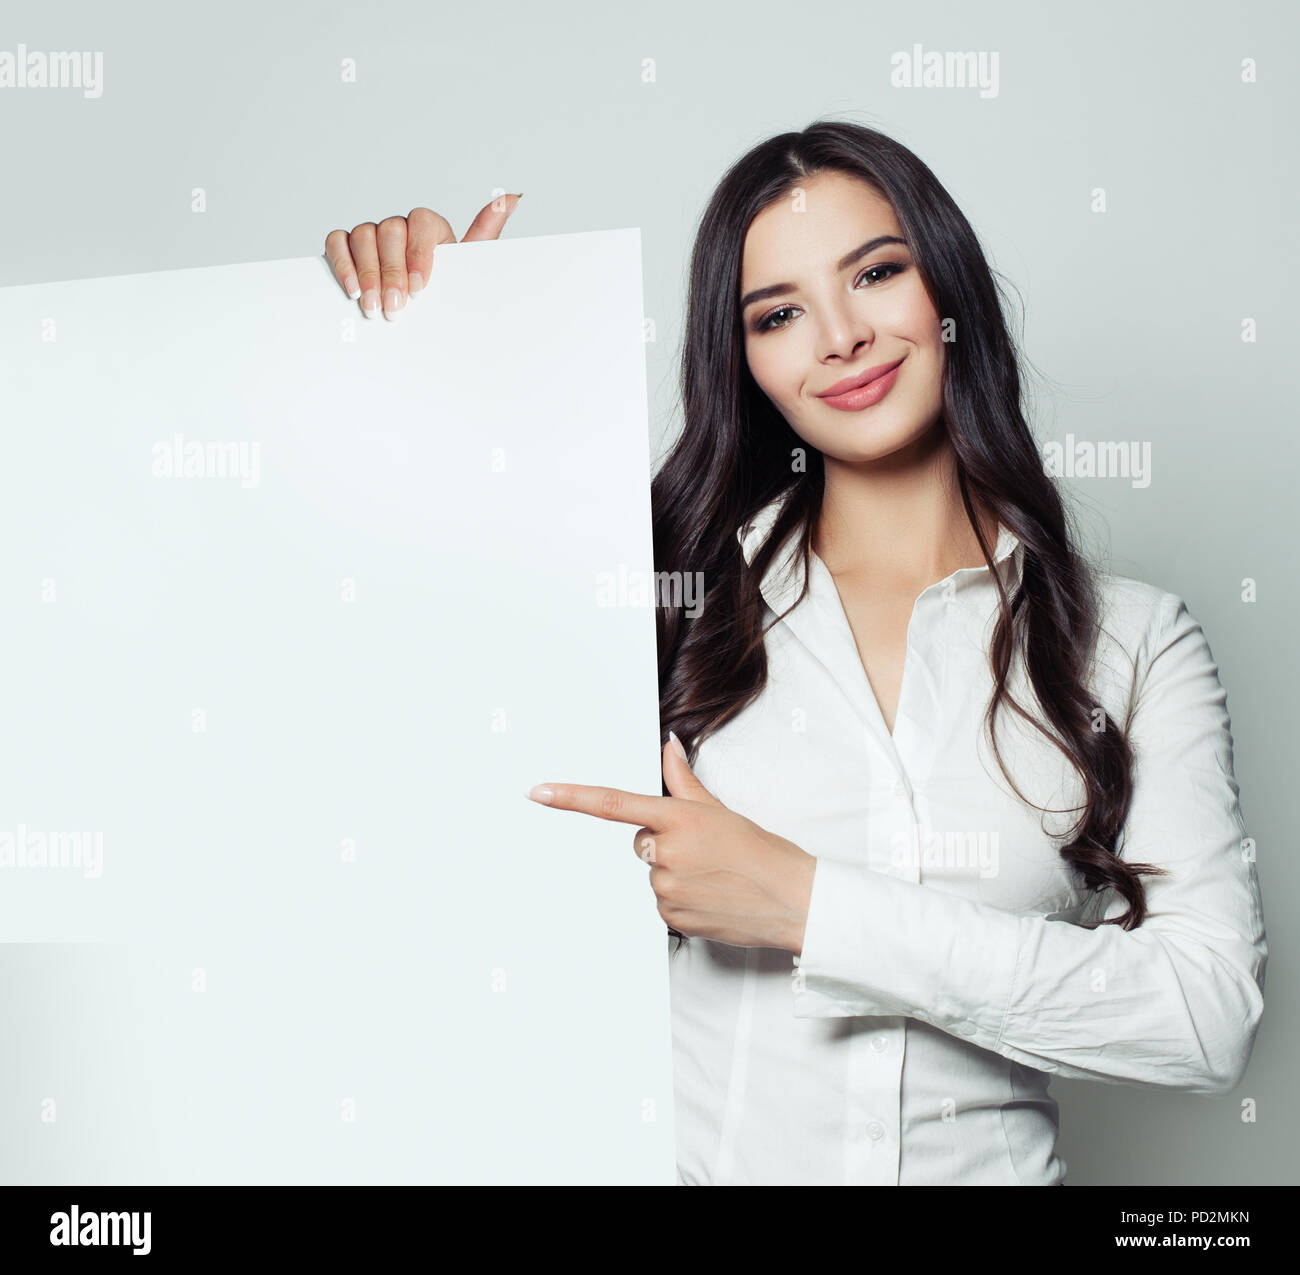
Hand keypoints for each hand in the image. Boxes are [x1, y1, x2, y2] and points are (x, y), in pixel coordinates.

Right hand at [322, 193, 522, 320]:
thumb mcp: (467, 269)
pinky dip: (343, 263)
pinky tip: (352, 290)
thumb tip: (513, 197)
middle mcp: (399, 227)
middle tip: (396, 308)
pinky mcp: (346, 246)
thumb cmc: (445, 291)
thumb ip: (485, 234)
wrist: (422, 318)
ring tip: (374, 307)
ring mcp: (371, 234)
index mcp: (429, 228)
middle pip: (389, 230)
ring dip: (367, 273)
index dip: (418, 253)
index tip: (420, 288)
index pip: (420, 222)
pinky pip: (337, 242)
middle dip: (391, 272)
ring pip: (362, 236)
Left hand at [526, 734, 816, 953]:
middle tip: (704, 850)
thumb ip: (683, 780)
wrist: (792, 899)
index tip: (539, 792)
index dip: (571, 798)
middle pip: (640, 843)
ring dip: (675, 872)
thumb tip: (667, 747)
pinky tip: (710, 896)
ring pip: (652, 874)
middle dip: (662, 842)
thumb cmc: (761, 851)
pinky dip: (681, 899)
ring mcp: (667, 890)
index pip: (613, 804)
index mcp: (677, 819)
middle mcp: (666, 854)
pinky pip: (662, 904)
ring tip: (713, 875)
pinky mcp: (672, 919)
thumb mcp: (719, 809)